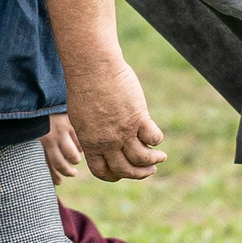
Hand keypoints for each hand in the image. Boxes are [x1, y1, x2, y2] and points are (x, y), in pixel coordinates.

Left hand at [40, 113, 82, 182]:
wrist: (43, 92)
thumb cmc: (38, 113)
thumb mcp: (35, 129)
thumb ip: (40, 144)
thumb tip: (47, 167)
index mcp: (38, 140)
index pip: (47, 165)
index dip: (54, 177)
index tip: (59, 182)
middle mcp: (50, 137)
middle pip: (61, 164)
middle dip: (67, 172)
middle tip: (71, 173)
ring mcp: (63, 130)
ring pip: (74, 156)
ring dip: (75, 160)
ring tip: (75, 160)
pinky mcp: (74, 122)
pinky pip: (81, 142)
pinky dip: (81, 146)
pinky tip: (80, 146)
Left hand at [63, 56, 163, 180]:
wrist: (93, 67)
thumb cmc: (85, 86)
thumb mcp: (81, 116)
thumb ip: (92, 132)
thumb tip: (102, 142)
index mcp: (90, 142)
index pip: (102, 172)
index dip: (115, 175)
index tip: (124, 171)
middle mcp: (107, 141)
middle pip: (125, 170)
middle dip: (139, 174)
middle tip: (149, 170)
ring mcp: (123, 131)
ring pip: (142, 158)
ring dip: (153, 161)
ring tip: (160, 157)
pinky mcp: (138, 117)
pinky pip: (153, 138)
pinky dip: (157, 140)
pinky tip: (157, 137)